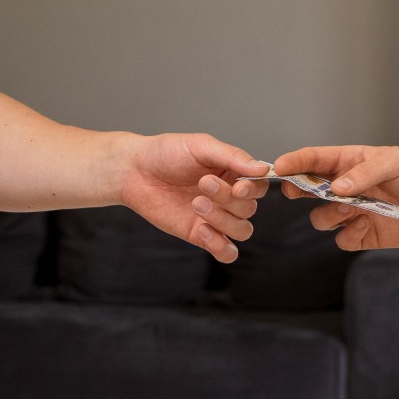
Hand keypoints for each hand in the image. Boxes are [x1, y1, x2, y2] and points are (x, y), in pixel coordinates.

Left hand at [119, 133, 266, 261]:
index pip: (259, 187)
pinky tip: (202, 230)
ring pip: (242, 231)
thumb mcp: (201, 146)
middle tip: (201, 184)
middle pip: (249, 209)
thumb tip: (264, 169)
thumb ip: (233, 157)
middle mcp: (229, 196)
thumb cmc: (167, 153)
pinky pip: (226, 252)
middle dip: (227, 200)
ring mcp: (216, 217)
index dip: (253, 190)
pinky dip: (221, 246)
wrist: (135, 171)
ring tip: (196, 204)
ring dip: (223, 220)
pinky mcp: (200, 235)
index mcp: (233, 172)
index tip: (238, 188)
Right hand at [266, 144, 398, 250]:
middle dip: (297, 189)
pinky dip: (348, 235)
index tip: (279, 166)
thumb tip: (338, 186)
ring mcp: (352, 212)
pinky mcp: (362, 234)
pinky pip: (341, 239)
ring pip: (320, 218)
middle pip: (308, 189)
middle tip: (296, 190)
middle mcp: (346, 187)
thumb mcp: (396, 162)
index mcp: (351, 163)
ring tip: (348, 209)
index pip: (315, 159)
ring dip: (328, 215)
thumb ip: (365, 172)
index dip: (295, 161)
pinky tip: (365, 226)